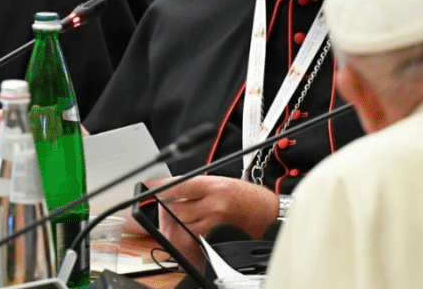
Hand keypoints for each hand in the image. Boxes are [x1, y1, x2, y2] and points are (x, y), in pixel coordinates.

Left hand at [150, 176, 279, 268]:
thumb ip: (199, 187)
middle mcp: (214, 205)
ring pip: (182, 224)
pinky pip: (192, 238)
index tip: (151, 187)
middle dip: (169, 206)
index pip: (180, 186)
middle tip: (167, 203)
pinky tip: (190, 228)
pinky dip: (186, 233)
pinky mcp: (218, 237)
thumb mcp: (224, 183)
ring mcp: (215, 223)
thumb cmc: (250, 198)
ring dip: (176, 220)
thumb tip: (173, 191)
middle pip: (177, 207)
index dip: (162, 187)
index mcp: (216, 186)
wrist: (271, 215)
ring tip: (182, 215)